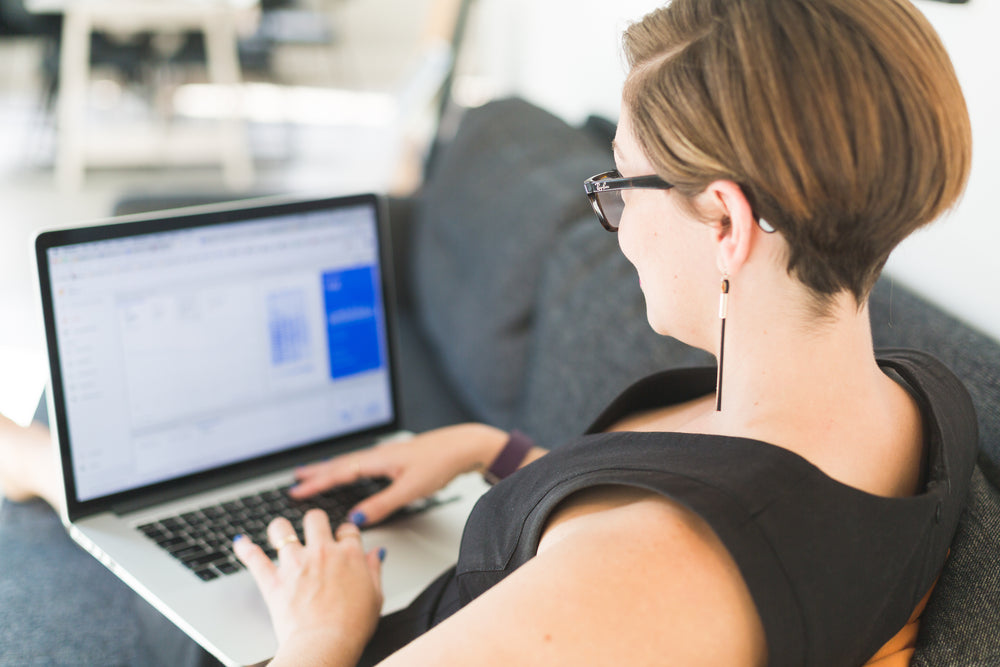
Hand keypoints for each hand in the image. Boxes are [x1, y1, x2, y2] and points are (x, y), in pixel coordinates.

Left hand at [233, 510, 383, 665]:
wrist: (324, 645)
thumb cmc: (352, 627)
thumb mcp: (376, 597)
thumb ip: (374, 570)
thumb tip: (376, 554)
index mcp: (349, 555)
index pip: (347, 529)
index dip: (345, 533)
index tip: (343, 539)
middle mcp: (322, 552)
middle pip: (315, 518)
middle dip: (314, 522)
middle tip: (313, 530)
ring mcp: (295, 564)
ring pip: (281, 529)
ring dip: (280, 529)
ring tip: (280, 532)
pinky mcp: (274, 581)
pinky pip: (254, 558)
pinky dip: (245, 549)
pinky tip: (241, 542)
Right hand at [289, 423, 508, 525]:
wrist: (463, 446)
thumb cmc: (440, 463)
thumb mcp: (410, 489)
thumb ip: (382, 505)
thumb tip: (356, 520)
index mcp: (377, 460)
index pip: (339, 473)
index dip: (317, 483)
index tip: (297, 491)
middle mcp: (379, 454)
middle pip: (340, 464)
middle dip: (317, 473)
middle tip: (296, 479)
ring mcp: (387, 455)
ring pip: (351, 462)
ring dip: (330, 469)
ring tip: (314, 473)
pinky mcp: (396, 458)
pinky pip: (362, 463)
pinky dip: (348, 468)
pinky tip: (350, 472)